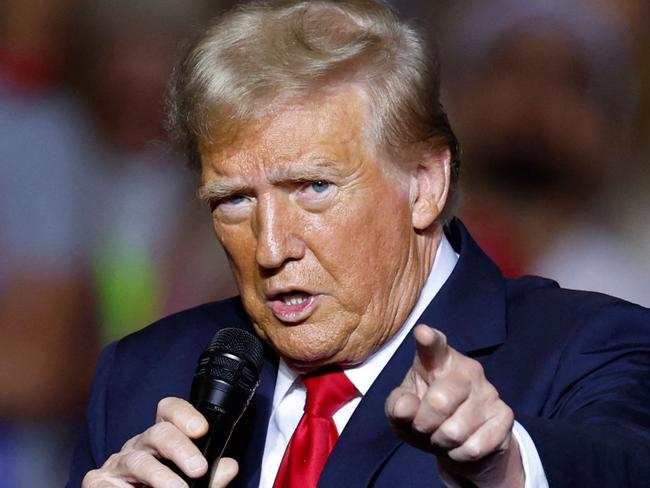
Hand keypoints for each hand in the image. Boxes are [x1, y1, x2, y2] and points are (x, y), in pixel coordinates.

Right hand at [82, 396, 238, 486]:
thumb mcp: (191, 486)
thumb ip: (211, 480)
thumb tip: (230, 466)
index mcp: (161, 441)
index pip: (169, 412)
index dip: (184, 414)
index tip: (202, 429)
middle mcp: (139, 446)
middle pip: (158, 433)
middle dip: (180, 448)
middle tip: (199, 469)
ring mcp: (117, 464)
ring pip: (138, 461)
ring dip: (160, 477)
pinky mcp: (97, 483)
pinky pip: (110, 484)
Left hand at [385, 325, 522, 487]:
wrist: (462, 444)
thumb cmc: (426, 416)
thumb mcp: (403, 411)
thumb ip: (398, 405)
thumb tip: (403, 408)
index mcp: (437, 359)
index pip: (433, 346)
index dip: (428, 339)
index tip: (422, 333)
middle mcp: (467, 369)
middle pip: (438, 402)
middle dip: (423, 424)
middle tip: (424, 426)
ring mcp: (489, 391)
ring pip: (454, 432)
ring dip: (441, 442)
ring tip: (442, 435)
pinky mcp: (505, 415)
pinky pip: (474, 447)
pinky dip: (459, 454)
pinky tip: (461, 445)